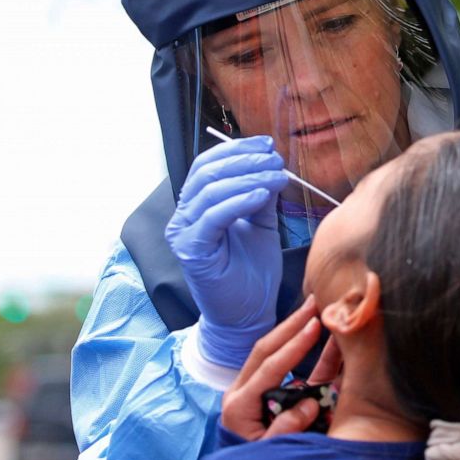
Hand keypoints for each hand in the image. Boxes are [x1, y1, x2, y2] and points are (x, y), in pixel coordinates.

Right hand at [165, 135, 288, 367]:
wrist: (248, 314)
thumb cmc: (252, 271)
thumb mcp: (261, 223)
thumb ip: (261, 194)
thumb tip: (271, 163)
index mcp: (197, 206)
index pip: (208, 165)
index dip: (237, 149)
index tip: (268, 145)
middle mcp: (183, 217)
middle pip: (206, 172)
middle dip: (245, 160)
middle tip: (275, 160)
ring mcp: (184, 234)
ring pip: (210, 190)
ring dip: (247, 177)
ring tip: (276, 175)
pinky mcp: (191, 251)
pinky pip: (214, 217)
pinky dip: (239, 201)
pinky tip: (262, 195)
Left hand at [221, 297, 342, 440]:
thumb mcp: (266, 451)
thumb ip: (285, 428)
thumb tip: (307, 404)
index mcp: (240, 403)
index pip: (270, 366)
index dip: (293, 346)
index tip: (314, 327)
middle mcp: (245, 389)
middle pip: (267, 349)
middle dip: (291, 325)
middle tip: (313, 302)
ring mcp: (255, 389)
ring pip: (273, 352)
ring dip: (294, 330)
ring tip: (314, 309)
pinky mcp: (267, 392)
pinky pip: (286, 367)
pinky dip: (303, 350)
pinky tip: (321, 337)